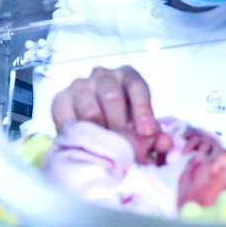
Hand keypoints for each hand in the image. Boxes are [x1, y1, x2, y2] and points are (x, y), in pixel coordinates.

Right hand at [51, 66, 172, 160]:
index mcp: (126, 75)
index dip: (143, 110)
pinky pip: (66, 116)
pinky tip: (83, 145)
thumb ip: (154, 135)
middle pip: (112, 97)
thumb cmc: (123, 124)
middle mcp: (102, 75)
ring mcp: (80, 85)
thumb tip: (165, 143)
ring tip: (106, 151)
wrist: (93, 128)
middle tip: (126, 148)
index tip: (147, 132)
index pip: (136, 87)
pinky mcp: (60, 99)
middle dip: (120, 126)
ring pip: (89, 109)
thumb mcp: (141, 127)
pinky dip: (76, 133)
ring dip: (99, 133)